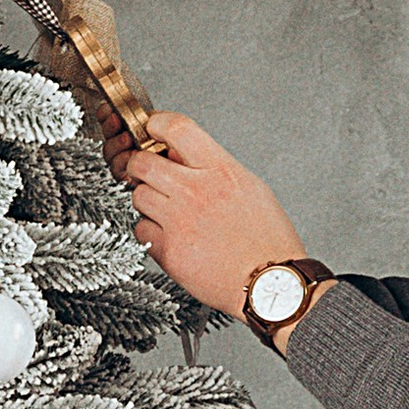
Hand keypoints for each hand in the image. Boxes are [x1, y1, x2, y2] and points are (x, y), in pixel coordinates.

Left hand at [120, 112, 307, 316]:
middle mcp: (197, 192)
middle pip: (142, 162)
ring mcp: (180, 222)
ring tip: (168, 211)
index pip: (175, 127)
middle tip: (147, 173)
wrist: (271, 284)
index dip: (155, 124)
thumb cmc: (268, 241)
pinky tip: (171, 236)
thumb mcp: (251, 188)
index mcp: (222, 171)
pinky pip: (141, 229)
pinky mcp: (170, 251)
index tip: (151, 130)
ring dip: (147, 200)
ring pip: (137, 195)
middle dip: (140, 166)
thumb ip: (216, 167)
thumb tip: (184, 155)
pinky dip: (151, 232)